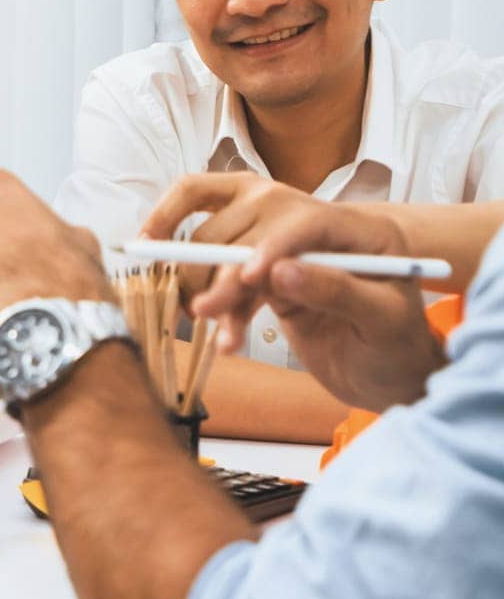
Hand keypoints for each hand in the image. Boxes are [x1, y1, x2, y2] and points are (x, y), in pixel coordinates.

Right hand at [161, 176, 443, 410]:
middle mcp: (321, 230)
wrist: (386, 378)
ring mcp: (292, 253)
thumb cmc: (397, 350)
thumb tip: (280, 272)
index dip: (271, 243)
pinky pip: (232, 282)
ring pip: (232, 250)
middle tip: (203, 309)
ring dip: (212, 285)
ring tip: (201, 322)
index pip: (307, 220)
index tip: (247, 278)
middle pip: (255, 226)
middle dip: (224, 267)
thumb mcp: (382, 322)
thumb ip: (337, 292)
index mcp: (362, 230)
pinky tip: (225, 341)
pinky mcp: (271, 279)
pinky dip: (222, 309)